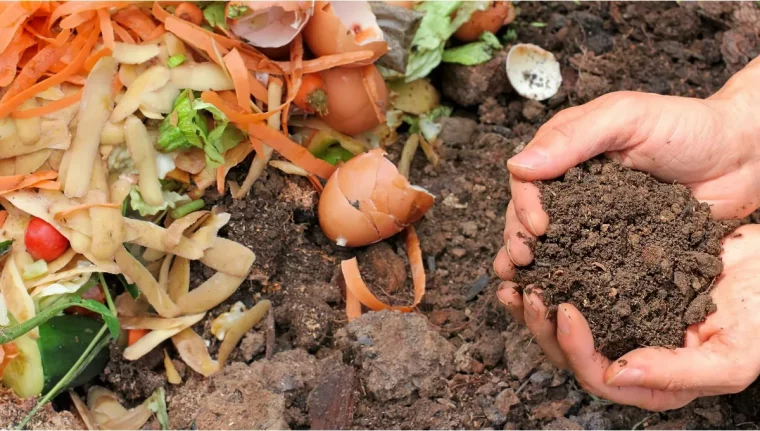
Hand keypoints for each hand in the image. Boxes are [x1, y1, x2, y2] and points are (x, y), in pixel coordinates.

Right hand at [493, 57, 759, 279]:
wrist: (743, 157)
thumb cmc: (688, 126)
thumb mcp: (627, 118)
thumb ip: (574, 137)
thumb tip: (517, 165)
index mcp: (567, 152)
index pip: (527, 179)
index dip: (523, 204)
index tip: (538, 227)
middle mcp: (573, 187)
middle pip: (530, 215)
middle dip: (519, 239)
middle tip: (524, 262)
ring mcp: (594, 219)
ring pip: (552, 243)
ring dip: (534, 264)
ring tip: (525, 286)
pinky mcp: (617, 246)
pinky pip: (587, 263)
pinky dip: (569, 280)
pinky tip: (558, 297)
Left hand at [497, 224, 759, 410]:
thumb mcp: (732, 356)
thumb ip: (677, 372)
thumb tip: (617, 374)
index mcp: (652, 380)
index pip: (599, 376)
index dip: (575, 348)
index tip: (565, 310)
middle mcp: (629, 352)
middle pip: (570, 353)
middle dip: (541, 325)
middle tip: (528, 291)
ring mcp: (620, 319)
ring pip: (563, 322)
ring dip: (535, 303)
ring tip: (515, 277)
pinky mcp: (615, 286)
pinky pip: (574, 284)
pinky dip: (552, 273)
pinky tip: (536, 257)